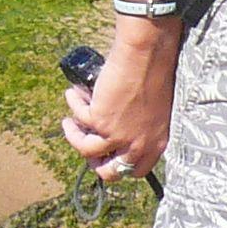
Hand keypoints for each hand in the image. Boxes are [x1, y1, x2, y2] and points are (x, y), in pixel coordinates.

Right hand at [63, 19, 181, 179]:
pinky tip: (74, 94)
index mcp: (156, 143)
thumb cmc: (155, 72)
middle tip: (87, 142)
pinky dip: (74, 105)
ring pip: (86, 150)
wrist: (146, 55)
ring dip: (74, 136)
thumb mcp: (155, 109)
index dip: (119, 165)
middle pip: (110, 172)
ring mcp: (118, 136)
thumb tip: (117, 126)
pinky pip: (78, 119)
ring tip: (70, 122)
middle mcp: (137, 145)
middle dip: (94, 161)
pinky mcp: (100, 121)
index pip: (137, 171)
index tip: (109, 154)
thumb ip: (141, 124)